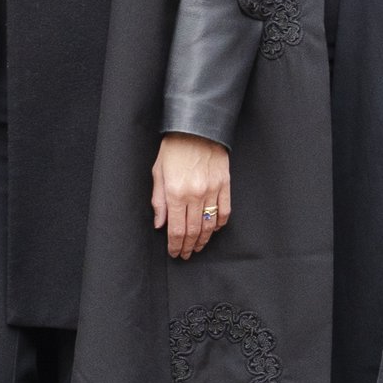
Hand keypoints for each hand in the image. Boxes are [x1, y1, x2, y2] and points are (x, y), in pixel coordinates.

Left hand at [152, 133, 231, 259]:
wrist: (197, 127)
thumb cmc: (174, 147)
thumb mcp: (158, 172)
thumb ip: (158, 200)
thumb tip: (160, 224)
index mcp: (175, 192)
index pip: (176, 229)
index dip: (175, 245)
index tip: (174, 253)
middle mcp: (194, 194)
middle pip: (193, 231)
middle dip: (188, 247)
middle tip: (185, 254)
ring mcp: (212, 190)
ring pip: (209, 225)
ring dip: (203, 240)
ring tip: (198, 247)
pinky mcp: (225, 185)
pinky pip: (224, 211)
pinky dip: (219, 224)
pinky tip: (214, 230)